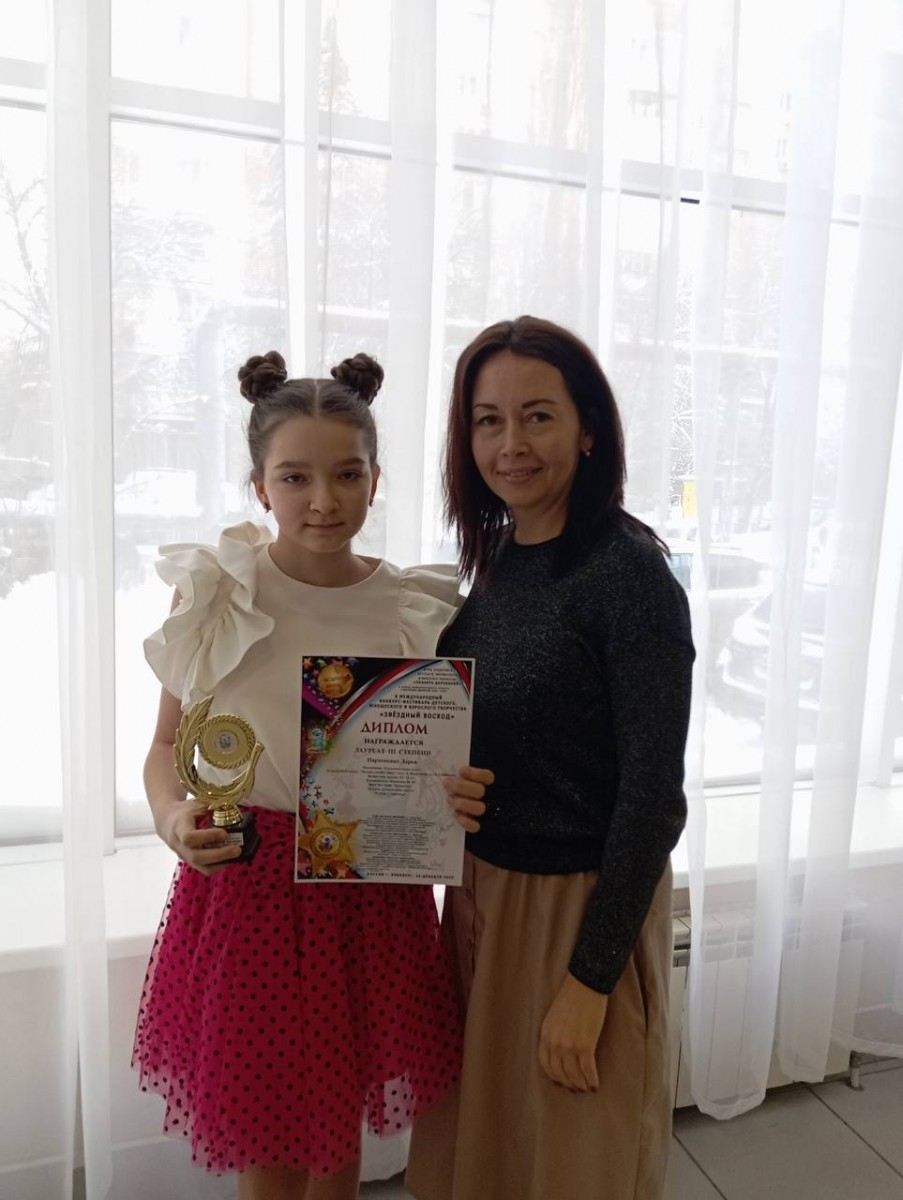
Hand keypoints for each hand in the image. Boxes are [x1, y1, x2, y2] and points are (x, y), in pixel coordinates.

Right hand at [157, 799, 242, 874]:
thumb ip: (213, 808)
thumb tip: (235, 811)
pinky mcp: (190, 861)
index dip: (208, 837)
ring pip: (201, 867)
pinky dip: (218, 865)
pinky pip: (204, 868)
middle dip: (219, 855)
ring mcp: (184, 855)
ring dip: (221, 863)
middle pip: (196, 857)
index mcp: (179, 827)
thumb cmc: (185, 811)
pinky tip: (230, 857)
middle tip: (237, 849)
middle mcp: (179, 844)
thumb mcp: (196, 804)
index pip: (189, 837)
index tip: (224, 833)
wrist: (167, 821)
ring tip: (236, 855)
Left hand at [443, 765, 493, 832]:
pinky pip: (475, 826)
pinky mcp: (477, 827)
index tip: (461, 771)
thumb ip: (455, 775)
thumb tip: (445, 763)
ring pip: (479, 808)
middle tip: (446, 784)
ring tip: (449, 799)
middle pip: (479, 791)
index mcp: (483, 784)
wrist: (451, 818)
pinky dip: (465, 821)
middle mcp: (486, 798)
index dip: (475, 774)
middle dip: (461, 787)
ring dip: (462, 803)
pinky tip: (455, 814)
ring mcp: (482, 814)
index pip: (487, 777)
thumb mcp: (454, 780)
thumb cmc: (451, 792)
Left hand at [538, 972, 608, 1091]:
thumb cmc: (571, 997)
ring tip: (585, 1088)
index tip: (561, 1082)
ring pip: (574, 1075)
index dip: (554, 1076)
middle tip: (575, 1088)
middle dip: (568, 1083)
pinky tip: (595, 1084)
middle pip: (559, 1073)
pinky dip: (591, 1080)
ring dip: (580, 1084)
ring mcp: (569, 1046)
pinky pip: (587, 1070)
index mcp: (545, 1035)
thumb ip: (554, 1034)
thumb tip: (560, 1052)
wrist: (586, 985)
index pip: (546, 1064)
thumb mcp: (554, 1016)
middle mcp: (554, 1043)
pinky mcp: (585, 1046)